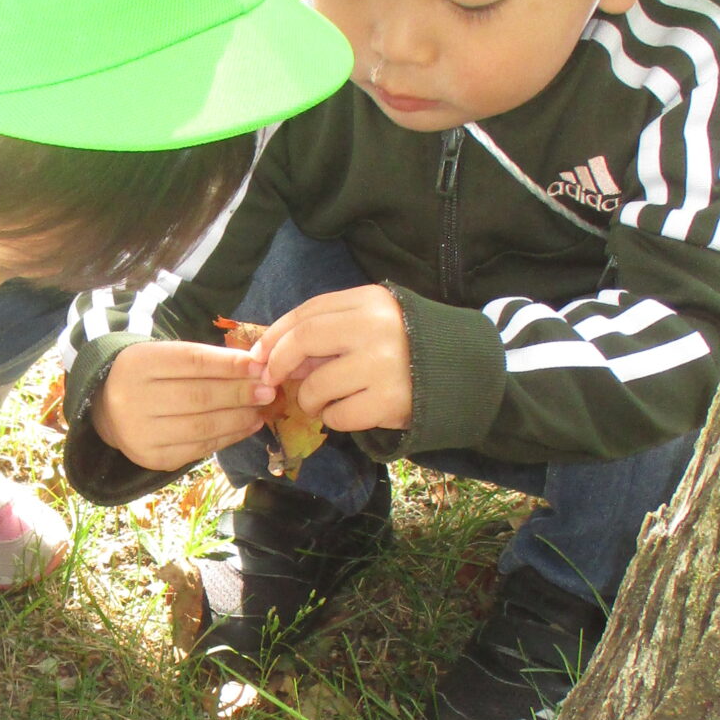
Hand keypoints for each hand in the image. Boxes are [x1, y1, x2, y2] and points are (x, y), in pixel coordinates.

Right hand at [92, 338, 273, 470]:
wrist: (107, 410)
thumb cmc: (148, 376)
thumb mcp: (167, 357)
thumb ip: (207, 360)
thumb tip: (255, 367)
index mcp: (138, 364)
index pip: (192, 362)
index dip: (229, 365)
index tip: (259, 366)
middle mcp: (132, 399)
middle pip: (198, 397)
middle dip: (239, 393)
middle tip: (269, 391)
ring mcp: (141, 434)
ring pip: (202, 426)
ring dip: (239, 418)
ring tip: (261, 409)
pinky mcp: (152, 458)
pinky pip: (200, 448)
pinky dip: (229, 437)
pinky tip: (247, 426)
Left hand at [255, 287, 411, 434]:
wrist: (460, 373)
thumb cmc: (405, 346)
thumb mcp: (371, 323)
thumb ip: (328, 332)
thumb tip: (274, 357)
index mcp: (369, 301)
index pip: (308, 312)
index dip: (275, 334)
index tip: (259, 354)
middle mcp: (375, 327)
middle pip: (304, 340)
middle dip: (278, 362)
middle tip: (272, 380)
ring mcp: (383, 365)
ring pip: (317, 385)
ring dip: (308, 399)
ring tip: (321, 401)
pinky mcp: (389, 401)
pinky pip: (338, 416)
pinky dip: (332, 418)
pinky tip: (347, 412)